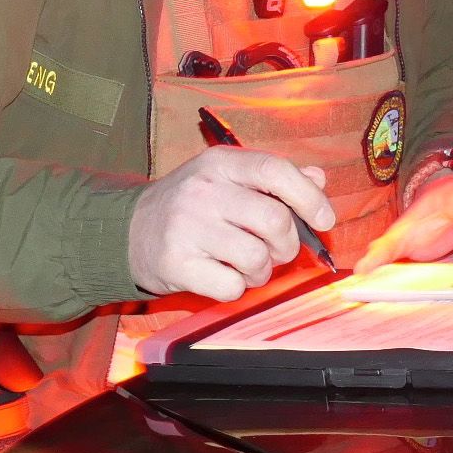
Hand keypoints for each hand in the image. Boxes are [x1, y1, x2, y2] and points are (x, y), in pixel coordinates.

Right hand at [129, 148, 334, 301]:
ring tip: (245, 266)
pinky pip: (232, 287)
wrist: (128, 231)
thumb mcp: (226, 179)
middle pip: (275, 221)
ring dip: (261, 271)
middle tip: (276, 251)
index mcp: (219, 163)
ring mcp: (187, 227)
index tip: (323, 219)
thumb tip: (317, 180)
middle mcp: (203, 190)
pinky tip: (221, 276)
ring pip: (257, 259)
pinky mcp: (177, 263)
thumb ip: (272, 179)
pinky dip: (236, 288)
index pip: (275, 170)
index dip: (308, 197)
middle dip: (287, 245)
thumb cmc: (191, 206)